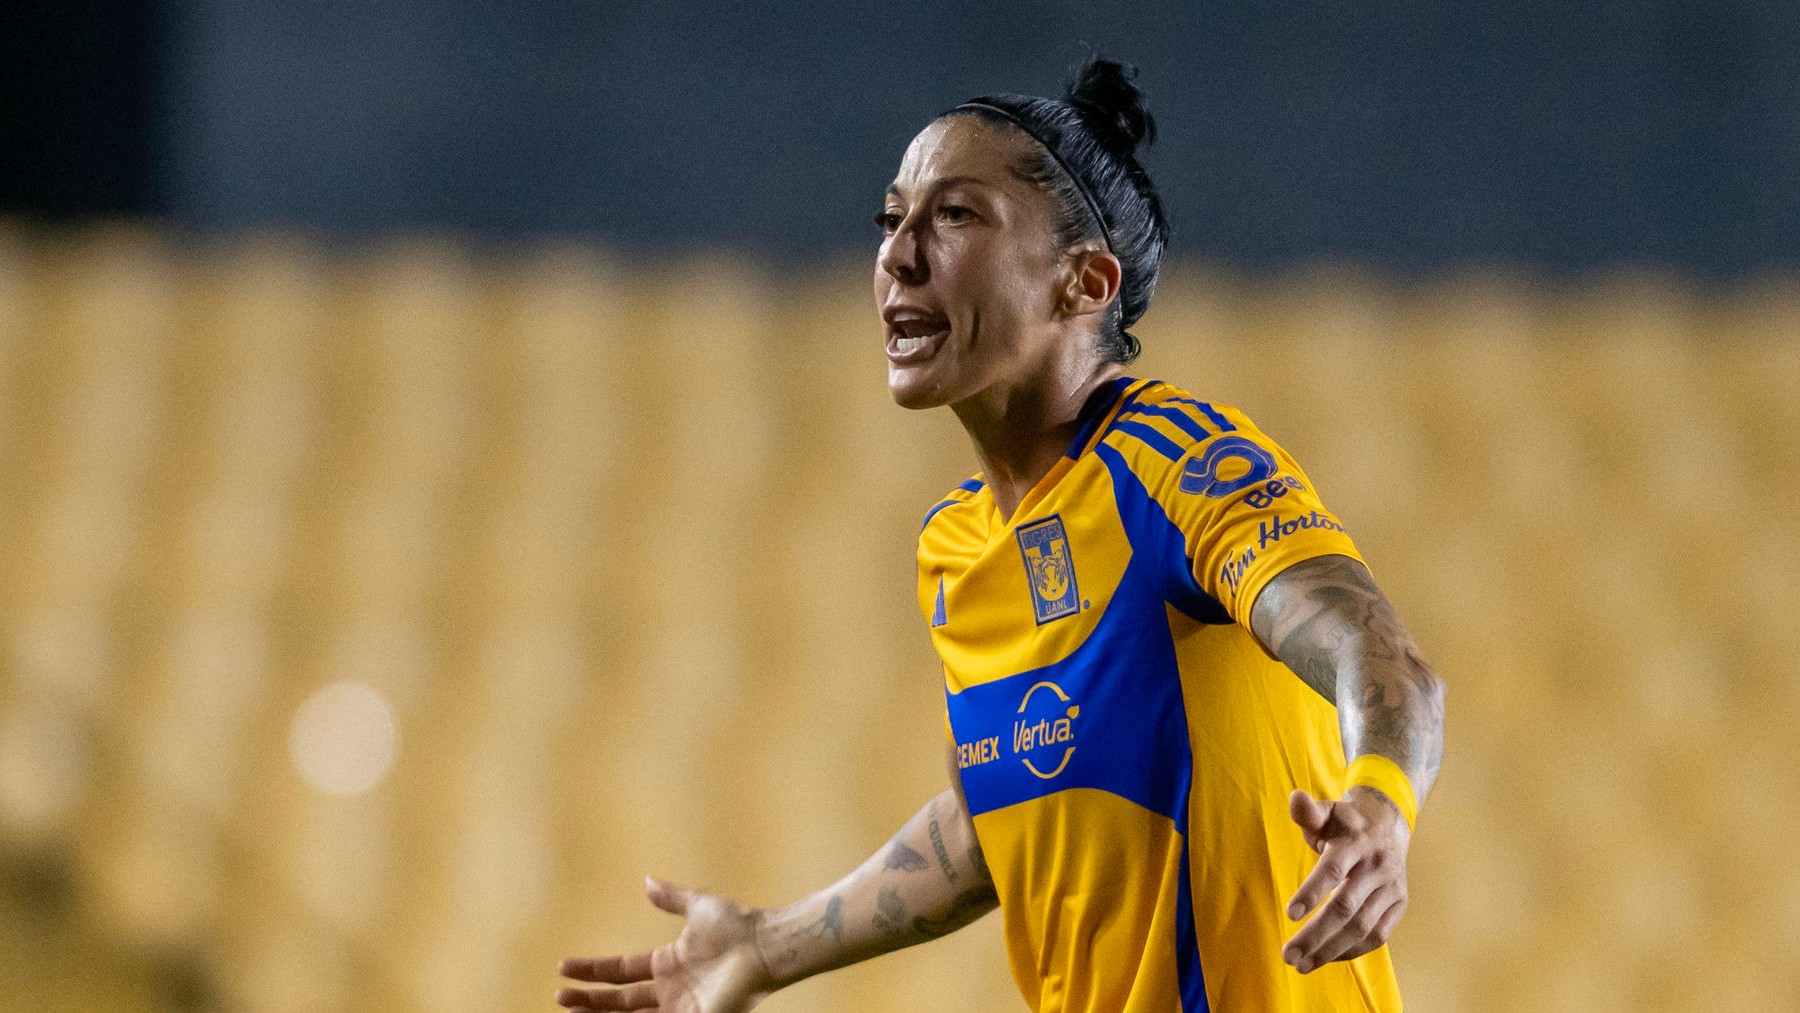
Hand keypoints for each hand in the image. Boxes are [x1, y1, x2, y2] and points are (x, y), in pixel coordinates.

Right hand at [557, 876, 775, 1012]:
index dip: (592, 971)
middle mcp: (670, 990)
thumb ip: (672, 897)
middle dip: (588, 1000)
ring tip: (570, 1012)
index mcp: (668, 964)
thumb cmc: (737, 926)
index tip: (563, 968)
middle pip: (619, 1001)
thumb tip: (647, 881)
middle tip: (560, 998)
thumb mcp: (698, 906)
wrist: (763, 946)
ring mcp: (680, 1009)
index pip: (620, 972)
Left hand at [1281, 786, 1409, 973]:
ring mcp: (1391, 888)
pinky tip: (1327, 958)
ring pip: (1362, 927)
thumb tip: (1295, 799)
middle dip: (1316, 934)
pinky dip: (1353, 950)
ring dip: (1331, 949)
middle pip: (1345, 907)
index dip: (1312, 892)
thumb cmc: (1344, 823)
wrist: (1388, 823)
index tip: (1290, 914)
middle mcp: (1377, 866)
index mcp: (1355, 842)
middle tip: (1289, 954)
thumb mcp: (1326, 812)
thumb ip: (1309, 812)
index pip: (1333, 869)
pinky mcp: (1399, 904)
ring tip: (1302, 964)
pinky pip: (1378, 935)